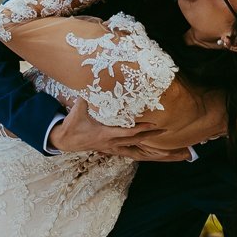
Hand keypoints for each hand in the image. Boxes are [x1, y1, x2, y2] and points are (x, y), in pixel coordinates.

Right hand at [49, 99, 191, 160]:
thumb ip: (86, 97)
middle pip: (138, 143)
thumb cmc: (73, 124)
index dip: (142, 129)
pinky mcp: (113, 149)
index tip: (155, 125)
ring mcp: (113, 148)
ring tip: (170, 151)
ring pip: (137, 151)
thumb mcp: (78, 109)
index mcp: (106, 135)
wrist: (65, 140)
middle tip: (169, 134)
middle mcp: (112, 144)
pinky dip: (143, 151)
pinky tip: (154, 152)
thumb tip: (91, 83)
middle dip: (154, 140)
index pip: (128, 133)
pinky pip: (131, 152)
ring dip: (153, 151)